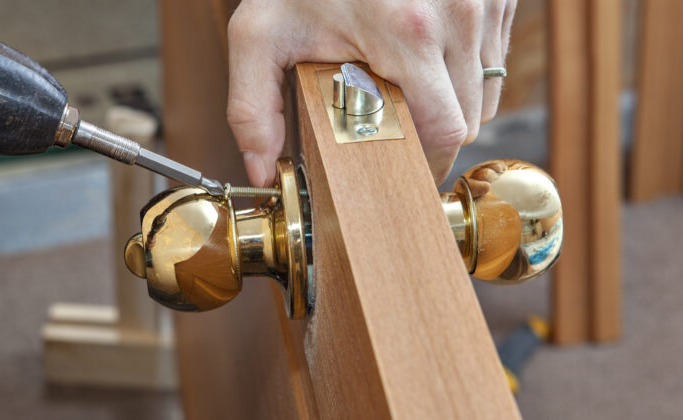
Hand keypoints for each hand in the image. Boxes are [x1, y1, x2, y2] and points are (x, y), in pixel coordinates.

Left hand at [227, 0, 515, 185]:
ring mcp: (484, 2)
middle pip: (469, 117)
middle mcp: (459, 15)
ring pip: (485, 91)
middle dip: (432, 131)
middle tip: (394, 119)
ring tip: (407, 83)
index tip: (403, 165)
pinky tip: (427, 55)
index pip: (446, 132)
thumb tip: (260, 170)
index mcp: (408, 34)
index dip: (427, 160)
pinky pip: (494, 56)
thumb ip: (253, 107)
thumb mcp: (261, 34)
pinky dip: (465, 67)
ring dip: (451, 100)